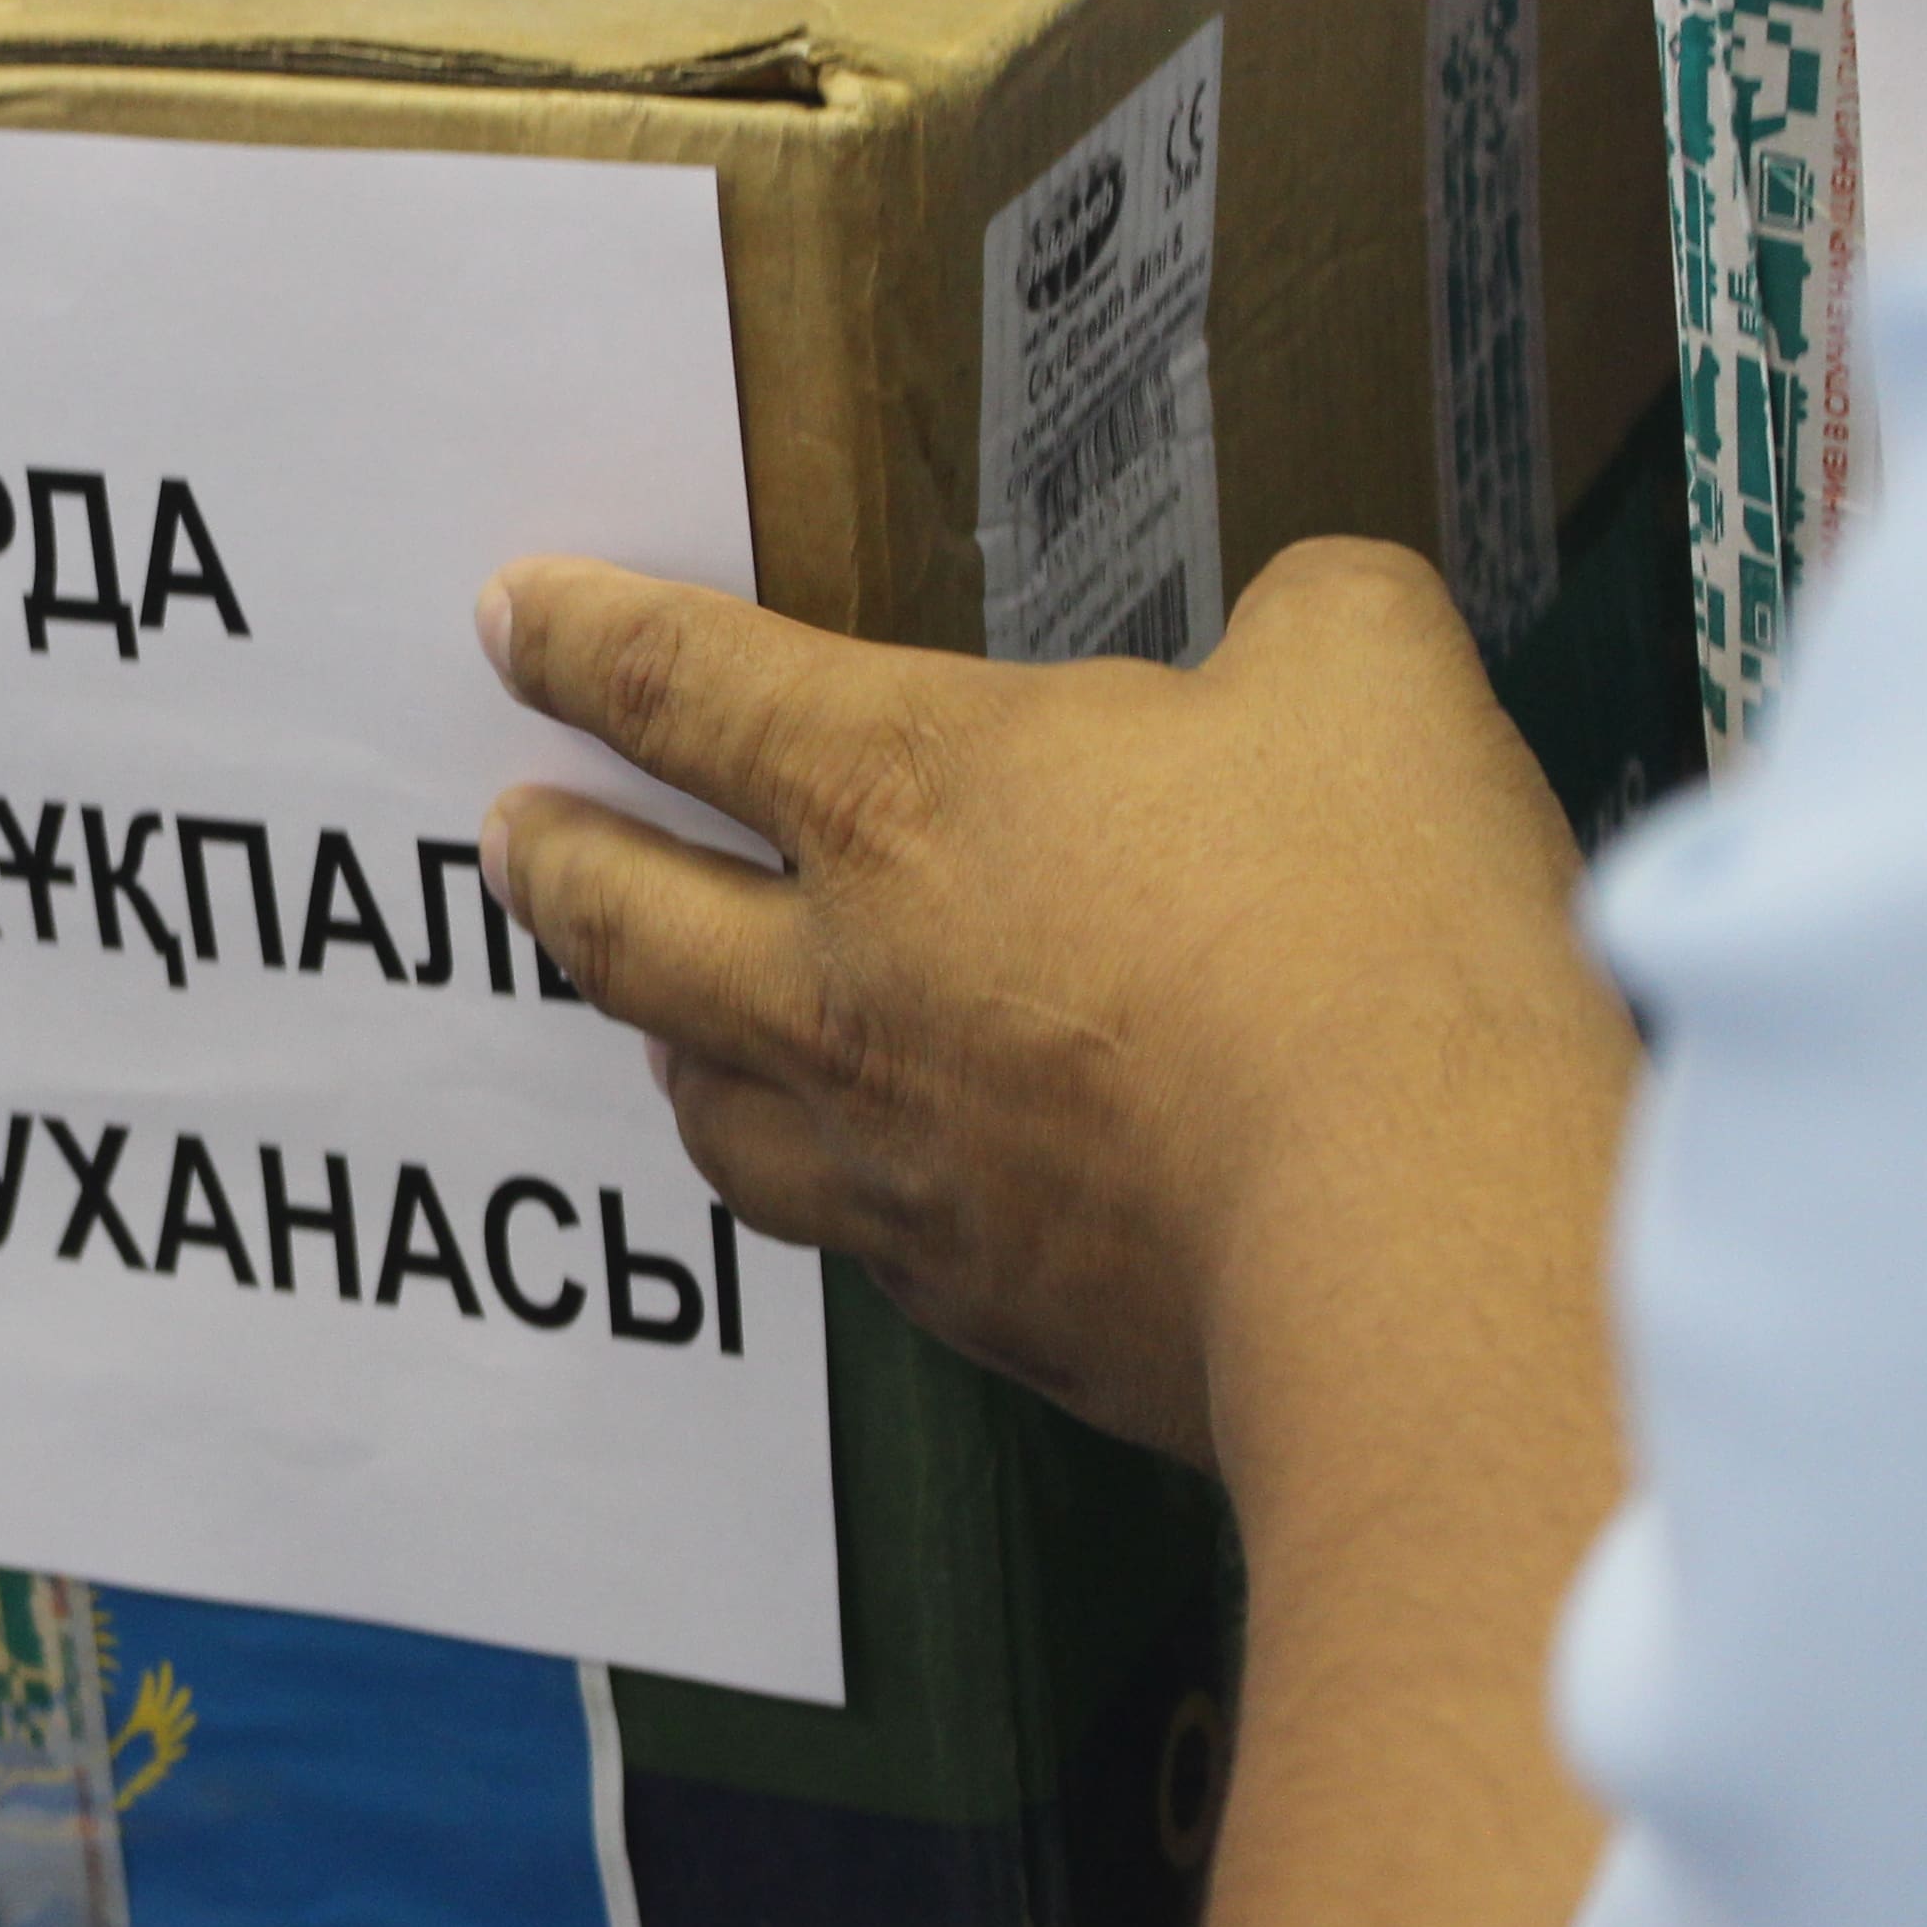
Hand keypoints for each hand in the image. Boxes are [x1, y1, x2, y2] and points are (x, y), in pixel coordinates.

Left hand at [472, 541, 1631, 1466]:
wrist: (1417, 1238)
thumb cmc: (1376, 928)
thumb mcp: (1365, 672)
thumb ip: (1301, 627)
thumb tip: (1298, 639)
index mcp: (903, 789)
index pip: (685, 687)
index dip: (583, 641)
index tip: (511, 620)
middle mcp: (847, 983)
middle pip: (624, 915)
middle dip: (551, 858)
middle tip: (510, 833)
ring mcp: (895, 1162)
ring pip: (707, 1101)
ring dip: (657, 1037)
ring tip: (647, 1018)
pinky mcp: (980, 1307)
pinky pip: (844, 1234)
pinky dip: (820, 1182)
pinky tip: (853, 1178)